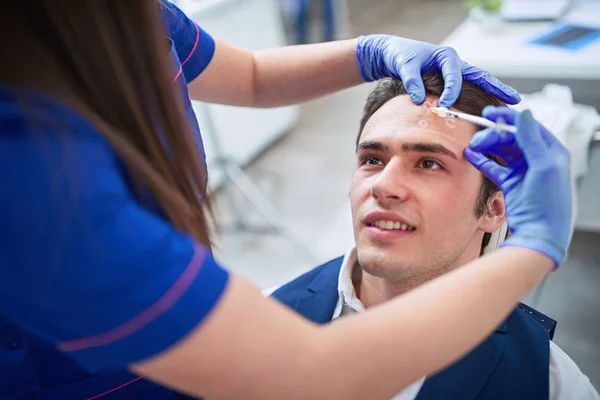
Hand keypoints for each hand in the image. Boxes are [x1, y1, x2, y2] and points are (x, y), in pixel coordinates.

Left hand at [355, 35, 520, 107]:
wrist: (395, 54)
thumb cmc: (401, 57)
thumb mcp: (404, 66)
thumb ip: (412, 81)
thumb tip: (420, 100)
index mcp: (446, 56)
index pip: (454, 75)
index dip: (451, 91)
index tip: (445, 105)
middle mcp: (456, 63)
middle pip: (481, 76)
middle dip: (497, 88)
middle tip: (514, 99)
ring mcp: (457, 73)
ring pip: (480, 83)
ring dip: (494, 94)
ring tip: (510, 107)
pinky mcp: (453, 82)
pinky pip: (471, 90)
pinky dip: (482, 99)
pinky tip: (490, 110)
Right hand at [464, 107, 571, 267]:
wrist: (539, 232)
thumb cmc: (548, 203)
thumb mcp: (543, 166)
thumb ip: (531, 139)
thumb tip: (525, 113)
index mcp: (551, 152)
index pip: (527, 127)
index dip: (508, 119)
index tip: (489, 114)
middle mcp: (537, 159)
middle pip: (512, 138)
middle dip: (494, 135)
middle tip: (477, 137)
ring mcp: (524, 171)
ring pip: (502, 151)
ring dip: (487, 146)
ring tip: (472, 146)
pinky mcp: (511, 183)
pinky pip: (494, 167)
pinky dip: (482, 160)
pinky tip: (471, 156)